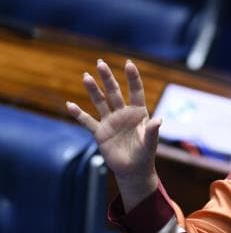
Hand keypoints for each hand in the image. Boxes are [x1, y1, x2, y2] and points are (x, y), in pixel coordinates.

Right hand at [66, 59, 159, 210]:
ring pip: (100, 102)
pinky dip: (79, 114)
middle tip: (100, 63)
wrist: (133, 169)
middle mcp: (123, 114)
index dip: (132, 78)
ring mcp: (110, 122)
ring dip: (93, 90)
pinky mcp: (100, 133)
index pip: (135, 92)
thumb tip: (158, 120)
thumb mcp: (150, 143)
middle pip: (114, 92)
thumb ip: (152, 131)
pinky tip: (70, 105)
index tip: (129, 63)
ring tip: (86, 76)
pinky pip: (87, 121)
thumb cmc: (145, 154)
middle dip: (107, 78)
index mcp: (138, 113)